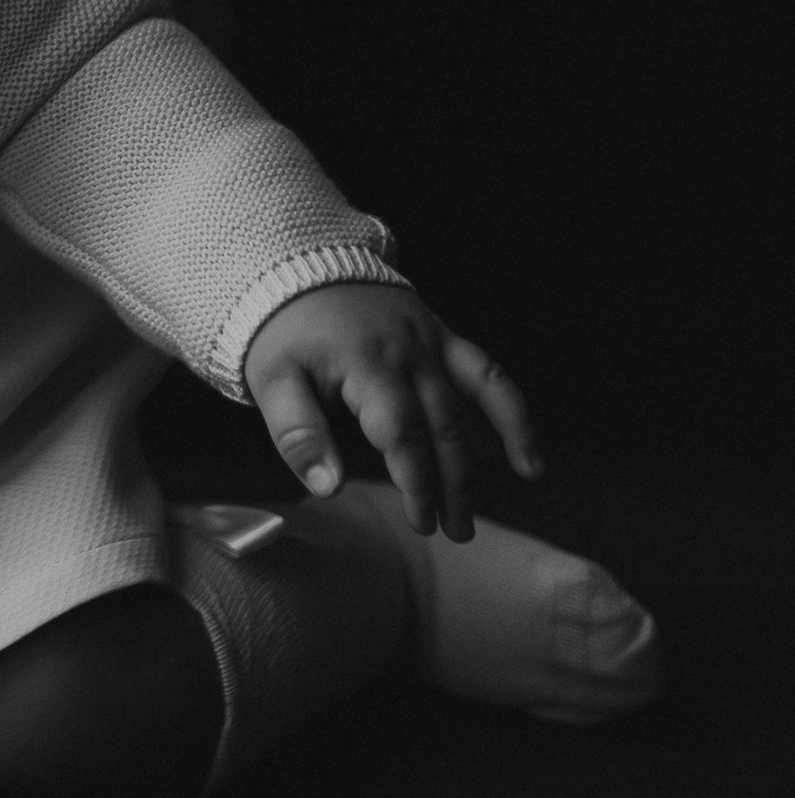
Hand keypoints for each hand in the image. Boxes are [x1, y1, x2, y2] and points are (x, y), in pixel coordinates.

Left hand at [243, 280, 542, 539]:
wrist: (296, 266)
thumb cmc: (284, 333)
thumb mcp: (272, 381)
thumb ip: (298, 434)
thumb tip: (328, 488)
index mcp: (365, 363)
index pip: (402, 433)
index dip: (417, 481)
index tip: (422, 522)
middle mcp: (408, 350)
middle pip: (445, 425)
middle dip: (455, 483)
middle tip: (456, 531)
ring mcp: (432, 340)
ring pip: (478, 398)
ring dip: (495, 450)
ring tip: (511, 490)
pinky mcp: (443, 335)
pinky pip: (488, 373)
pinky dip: (512, 411)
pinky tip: (526, 455)